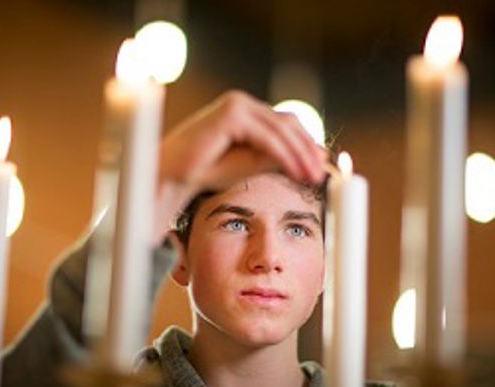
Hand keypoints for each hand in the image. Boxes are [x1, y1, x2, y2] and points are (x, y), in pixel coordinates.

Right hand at [154, 91, 326, 239]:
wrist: (173, 175)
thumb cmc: (207, 169)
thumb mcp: (251, 163)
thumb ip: (278, 156)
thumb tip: (313, 156)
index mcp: (246, 111)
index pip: (285, 123)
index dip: (306, 144)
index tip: (320, 166)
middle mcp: (242, 102)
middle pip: (287, 123)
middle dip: (307, 149)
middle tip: (321, 172)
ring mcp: (236, 104)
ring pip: (280, 129)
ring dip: (300, 154)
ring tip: (311, 176)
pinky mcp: (231, 115)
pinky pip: (267, 137)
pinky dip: (285, 155)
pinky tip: (295, 172)